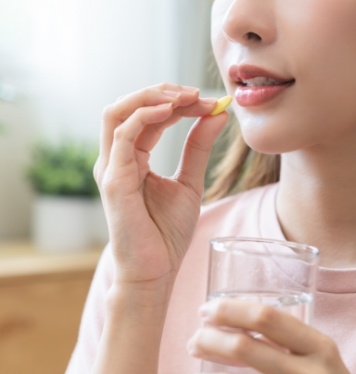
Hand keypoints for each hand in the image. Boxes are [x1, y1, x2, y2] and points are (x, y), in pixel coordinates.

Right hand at [95, 84, 227, 286]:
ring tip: (186, 97)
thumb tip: (216, 115)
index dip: (179, 104)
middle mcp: (117, 158)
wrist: (156, 270)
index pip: (150, 117)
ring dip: (152, 97)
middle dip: (164, 93)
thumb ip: (197, 148)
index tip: (210, 103)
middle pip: (129, 106)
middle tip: (197, 94)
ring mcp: (111, 167)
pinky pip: (122, 135)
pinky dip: (146, 115)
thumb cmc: (167, 233)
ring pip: (118, 112)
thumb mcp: (189, 183)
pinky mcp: (113, 180)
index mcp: (133, 158)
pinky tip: (173, 110)